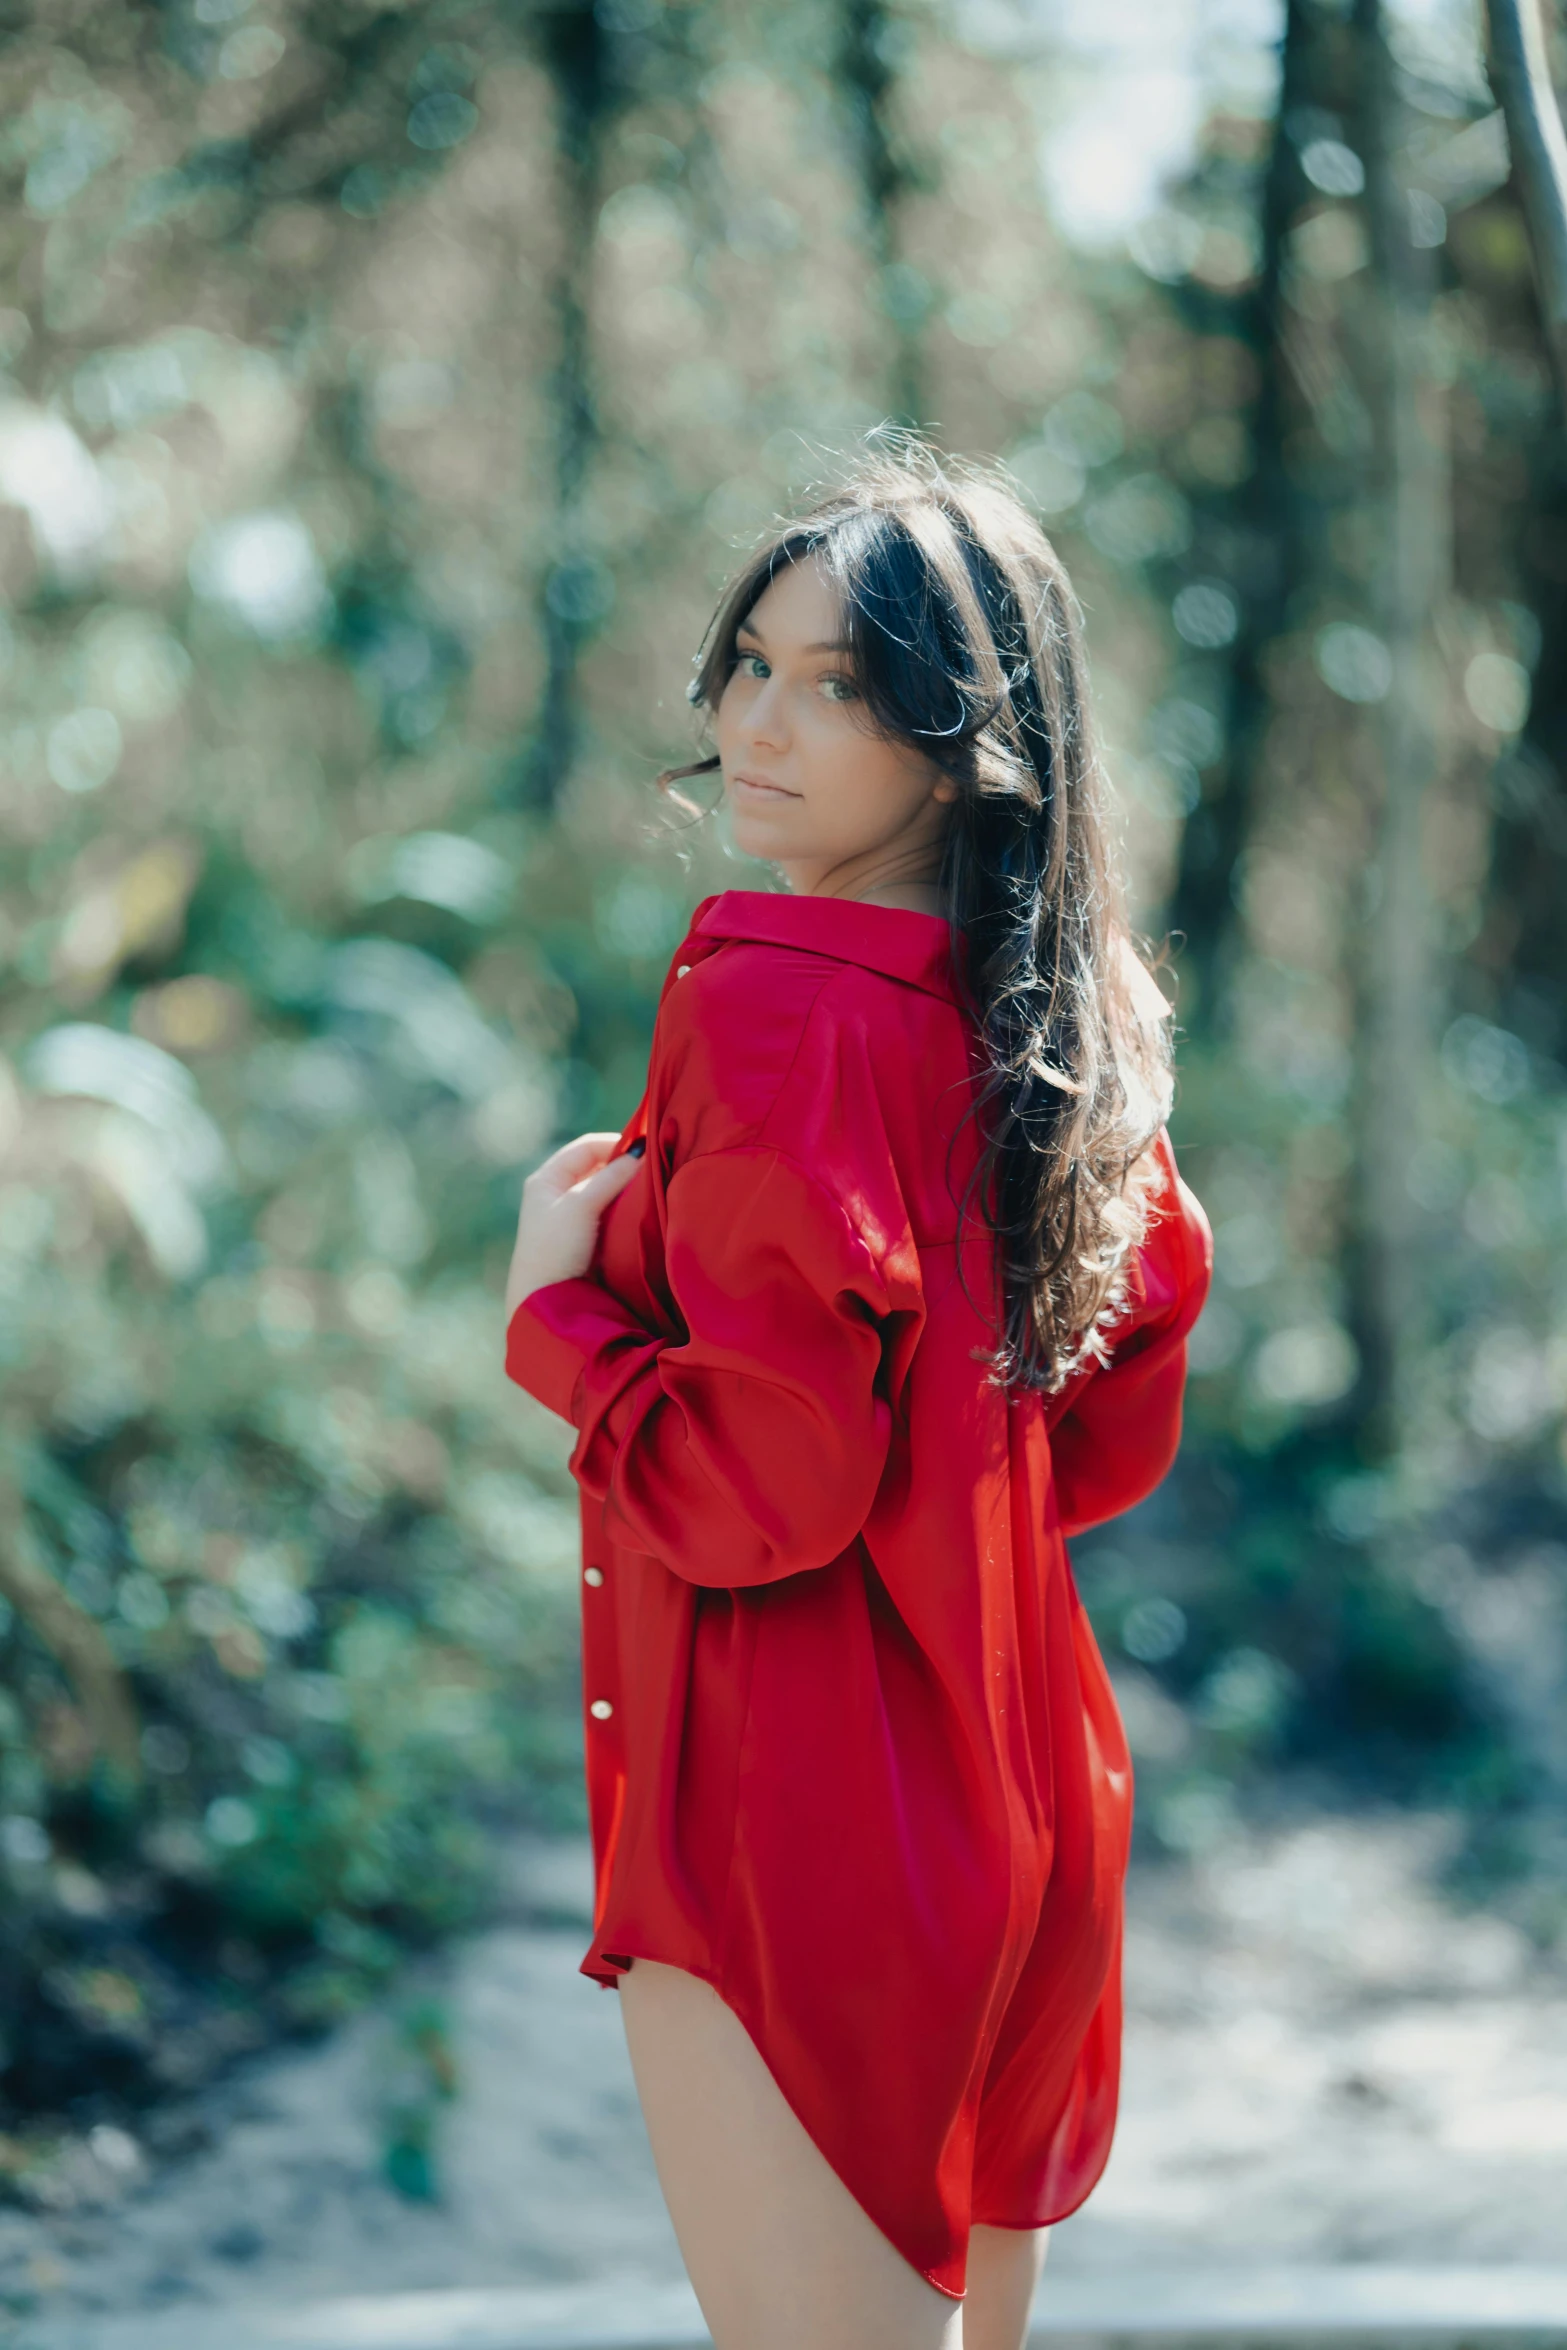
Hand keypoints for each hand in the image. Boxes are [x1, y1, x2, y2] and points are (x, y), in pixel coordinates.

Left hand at [505, 1131, 643, 1318]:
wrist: (543, 1299)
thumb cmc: (555, 1248)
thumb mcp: (581, 1207)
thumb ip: (610, 1177)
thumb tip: (641, 1152)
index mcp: (546, 1179)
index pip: (586, 1147)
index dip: (615, 1144)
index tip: (646, 1150)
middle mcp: (556, 1192)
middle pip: (595, 1166)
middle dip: (623, 1165)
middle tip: (651, 1168)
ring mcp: (569, 1214)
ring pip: (603, 1188)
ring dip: (624, 1186)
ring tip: (648, 1186)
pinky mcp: (583, 1235)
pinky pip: (607, 1209)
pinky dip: (622, 1205)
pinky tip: (638, 1208)